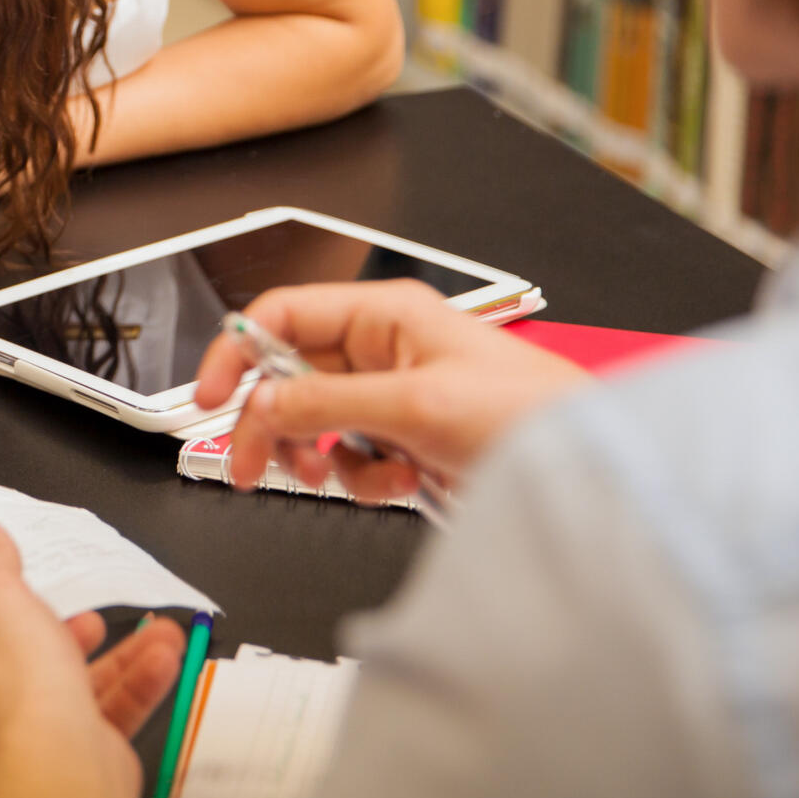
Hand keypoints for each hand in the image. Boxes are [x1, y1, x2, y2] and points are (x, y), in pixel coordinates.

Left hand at [0, 520, 184, 797]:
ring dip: (113, 665)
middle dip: (62, 641)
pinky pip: (89, 731)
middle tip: (87, 621)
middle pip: (8, 679)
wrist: (57, 770)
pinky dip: (127, 696)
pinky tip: (159, 663)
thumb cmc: (8, 691)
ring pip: (60, 705)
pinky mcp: (55, 781)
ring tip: (151, 636)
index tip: (11, 609)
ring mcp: (6, 765)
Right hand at [193, 281, 588, 499]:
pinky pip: (352, 455)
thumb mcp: (413, 406)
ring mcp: (395, 395)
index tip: (209, 398)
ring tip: (346, 475)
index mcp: (385, 315)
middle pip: (289, 377)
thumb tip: (260, 406)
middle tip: (253, 464)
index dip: (237, 354)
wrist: (589, 472)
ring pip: (315, 422)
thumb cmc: (531, 418)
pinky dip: (362, 477)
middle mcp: (384, 349)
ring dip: (323, 456)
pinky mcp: (408, 438)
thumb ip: (325, 403)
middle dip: (273, 422)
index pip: (281, 316)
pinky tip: (397, 482)